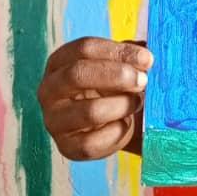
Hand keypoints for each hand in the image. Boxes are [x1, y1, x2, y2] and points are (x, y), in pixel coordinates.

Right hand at [38, 38, 152, 159]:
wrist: (110, 124)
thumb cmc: (112, 87)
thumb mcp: (119, 65)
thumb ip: (130, 57)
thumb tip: (145, 52)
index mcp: (59, 62)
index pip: (84, 48)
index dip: (118, 52)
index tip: (147, 59)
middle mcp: (49, 90)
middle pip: (77, 74)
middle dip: (117, 76)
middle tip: (143, 81)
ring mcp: (54, 120)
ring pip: (89, 111)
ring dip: (122, 105)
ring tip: (138, 102)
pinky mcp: (67, 147)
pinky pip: (93, 142)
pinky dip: (118, 132)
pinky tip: (127, 124)